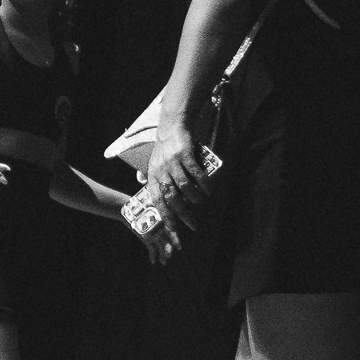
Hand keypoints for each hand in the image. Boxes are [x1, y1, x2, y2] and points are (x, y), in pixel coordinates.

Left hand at [141, 121, 212, 241]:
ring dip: (194, 198)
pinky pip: (195, 173)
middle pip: (171, 198)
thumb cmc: (164, 151)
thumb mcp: (154, 166)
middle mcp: (161, 171)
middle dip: (183, 215)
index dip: (166, 217)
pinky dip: (203, 183)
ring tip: (200, 203)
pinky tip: (208, 190)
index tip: (173, 231)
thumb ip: (153, 180)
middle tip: (193, 226)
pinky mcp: (185, 155)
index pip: (157, 201)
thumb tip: (150, 194)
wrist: (172, 128)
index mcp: (153, 177)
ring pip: (184, 187)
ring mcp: (173, 163)